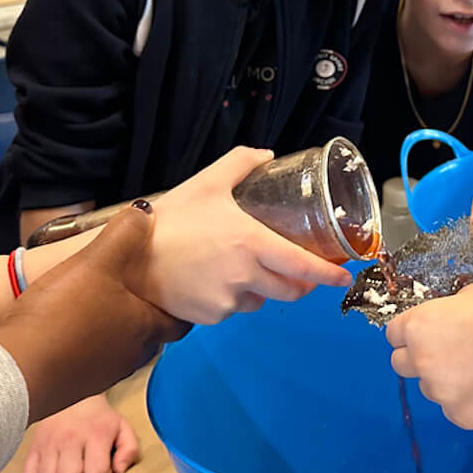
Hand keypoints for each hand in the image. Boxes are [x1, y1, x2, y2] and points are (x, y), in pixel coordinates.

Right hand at [0, 203, 186, 423]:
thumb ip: (123, 236)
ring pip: (117, 347)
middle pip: (148, 334)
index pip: (179, 323)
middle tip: (136, 287)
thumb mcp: (95, 263)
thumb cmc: (63, 314)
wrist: (15, 370)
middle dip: (144, 313)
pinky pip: (87, 359)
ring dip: (112, 329)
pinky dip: (84, 343)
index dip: (180, 304)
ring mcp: (100, 376)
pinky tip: (66, 326)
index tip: (177, 287)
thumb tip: (145, 213)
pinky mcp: (71, 386)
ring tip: (99, 302)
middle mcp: (129, 358)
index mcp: (145, 331)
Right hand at [22, 396, 139, 472]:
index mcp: (95, 435)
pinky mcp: (33, 445)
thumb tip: (118, 472)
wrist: (73, 394)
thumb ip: (129, 451)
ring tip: (67, 469)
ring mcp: (48, 442)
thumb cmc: (100, 418)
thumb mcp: (123, 429)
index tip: (102, 469)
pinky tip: (52, 469)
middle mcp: (69, 438)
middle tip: (83, 470)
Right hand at [134, 147, 352, 324]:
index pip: (303, 266)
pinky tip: (216, 279)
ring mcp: (226, 301)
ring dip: (262, 289)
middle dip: (300, 283)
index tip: (344, 275)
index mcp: (251, 244)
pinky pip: (231, 309)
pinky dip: (232, 298)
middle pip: (289, 290)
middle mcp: (244, 276)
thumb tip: (266, 155)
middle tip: (301, 273)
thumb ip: (240, 164)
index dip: (328, 274)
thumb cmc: (169, 219)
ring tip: (244, 268)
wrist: (128, 258)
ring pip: (259, 300)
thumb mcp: (207, 182)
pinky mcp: (209, 317)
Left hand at [386, 278, 472, 428]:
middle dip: (421, 358)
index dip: (412, 332)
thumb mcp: (471, 294)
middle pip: (403, 364)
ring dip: (448, 381)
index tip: (431, 333)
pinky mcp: (462, 417)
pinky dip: (470, 400)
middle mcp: (421, 362)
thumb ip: (446, 313)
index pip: (394, 334)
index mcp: (419, 326)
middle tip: (455, 352)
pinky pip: (456, 408)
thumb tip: (446, 324)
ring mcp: (441, 393)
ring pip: (433, 389)